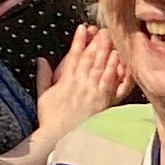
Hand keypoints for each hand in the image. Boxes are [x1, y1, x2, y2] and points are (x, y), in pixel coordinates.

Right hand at [34, 25, 129, 142]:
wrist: (61, 137)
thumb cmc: (51, 118)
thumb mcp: (43, 95)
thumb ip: (44, 76)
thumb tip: (42, 59)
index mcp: (66, 81)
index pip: (73, 55)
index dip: (79, 40)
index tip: (83, 27)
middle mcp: (81, 84)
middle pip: (91, 58)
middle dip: (97, 42)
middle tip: (104, 28)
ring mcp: (94, 92)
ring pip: (103, 68)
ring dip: (109, 52)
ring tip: (115, 39)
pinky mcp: (105, 102)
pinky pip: (114, 83)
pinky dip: (118, 71)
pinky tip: (123, 61)